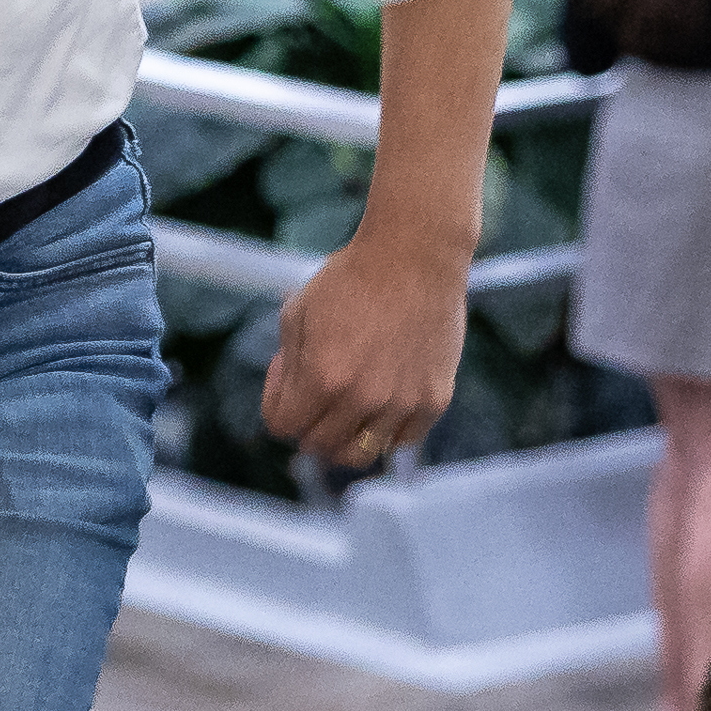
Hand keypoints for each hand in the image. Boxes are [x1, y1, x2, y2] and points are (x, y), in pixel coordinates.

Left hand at [260, 231, 468, 471]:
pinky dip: (386, 431)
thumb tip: (289, 397)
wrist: (415, 256)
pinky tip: (381, 402)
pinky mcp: (434, 399)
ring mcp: (402, 403)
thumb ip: (287, 365)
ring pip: (360, 454)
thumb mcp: (297, 312)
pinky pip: (402, 441)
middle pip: (319, 447)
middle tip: (315, 395)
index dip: (276, 403)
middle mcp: (362, 399)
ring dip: (345, 436)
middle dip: (307, 423)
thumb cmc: (352, 278)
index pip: (283, 426)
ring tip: (347, 408)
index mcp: (322, 378)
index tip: (286, 380)